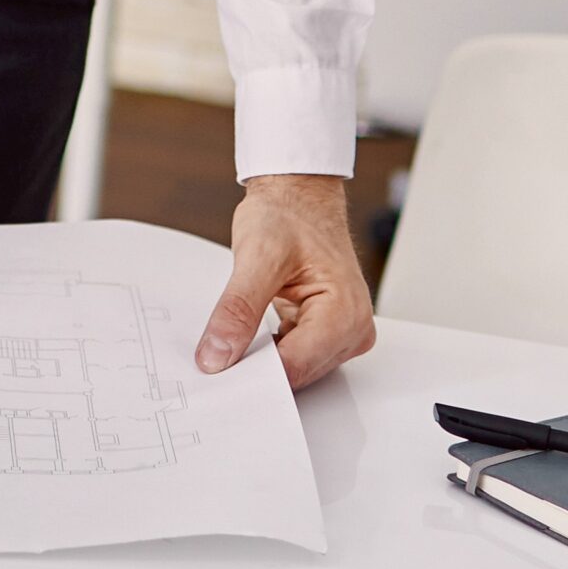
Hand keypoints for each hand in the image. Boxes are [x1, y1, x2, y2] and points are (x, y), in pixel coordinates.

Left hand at [196, 174, 376, 392]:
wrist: (298, 196)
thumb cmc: (288, 214)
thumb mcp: (256, 256)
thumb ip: (237, 309)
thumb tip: (217, 354)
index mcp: (346, 313)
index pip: (296, 366)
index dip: (253, 372)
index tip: (216, 370)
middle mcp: (353, 329)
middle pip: (297, 373)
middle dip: (256, 366)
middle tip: (214, 356)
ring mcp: (343, 333)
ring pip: (294, 369)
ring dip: (261, 358)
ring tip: (232, 336)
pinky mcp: (328, 332)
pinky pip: (293, 355)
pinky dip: (267, 349)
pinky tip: (248, 334)